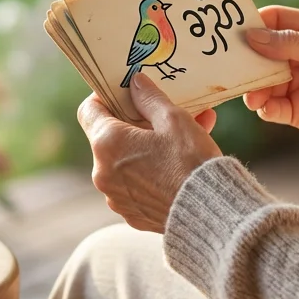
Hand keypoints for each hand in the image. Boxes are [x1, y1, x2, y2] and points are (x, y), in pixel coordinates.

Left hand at [77, 74, 222, 232]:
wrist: (210, 213)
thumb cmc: (190, 161)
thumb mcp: (173, 119)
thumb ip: (149, 98)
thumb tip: (135, 83)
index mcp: (107, 143)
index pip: (88, 111)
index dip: (105, 97)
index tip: (124, 93)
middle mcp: (102, 173)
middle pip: (109, 137)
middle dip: (134, 123)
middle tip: (162, 114)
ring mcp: (116, 197)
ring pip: (125, 162)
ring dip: (146, 148)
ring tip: (182, 139)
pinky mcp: (132, 214)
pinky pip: (136, 186)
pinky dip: (151, 173)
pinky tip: (179, 166)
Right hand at [244, 6, 298, 153]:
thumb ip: (292, 44)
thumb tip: (253, 36)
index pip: (276, 20)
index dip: (255, 24)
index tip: (234, 32)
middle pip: (264, 52)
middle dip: (249, 60)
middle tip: (233, 67)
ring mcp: (298, 83)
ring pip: (264, 81)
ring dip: (255, 88)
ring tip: (252, 97)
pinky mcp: (297, 110)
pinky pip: (273, 107)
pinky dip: (265, 108)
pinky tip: (266, 109)